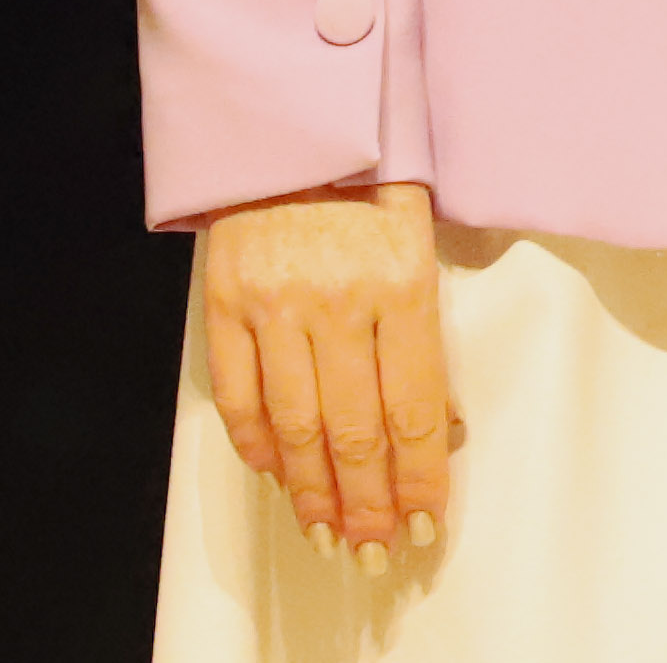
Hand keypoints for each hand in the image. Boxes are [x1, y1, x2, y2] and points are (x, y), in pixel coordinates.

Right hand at [199, 181, 453, 569]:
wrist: (295, 116)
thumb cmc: (374, 178)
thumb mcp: (422, 240)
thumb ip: (425, 331)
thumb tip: (441, 426)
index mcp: (403, 281)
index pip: (416, 407)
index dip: (420, 478)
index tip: (425, 523)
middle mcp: (338, 299)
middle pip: (356, 431)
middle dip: (368, 504)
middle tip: (376, 551)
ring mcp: (275, 303)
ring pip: (295, 426)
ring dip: (313, 492)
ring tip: (327, 533)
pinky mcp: (225, 301)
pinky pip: (239, 396)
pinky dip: (256, 447)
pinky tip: (277, 474)